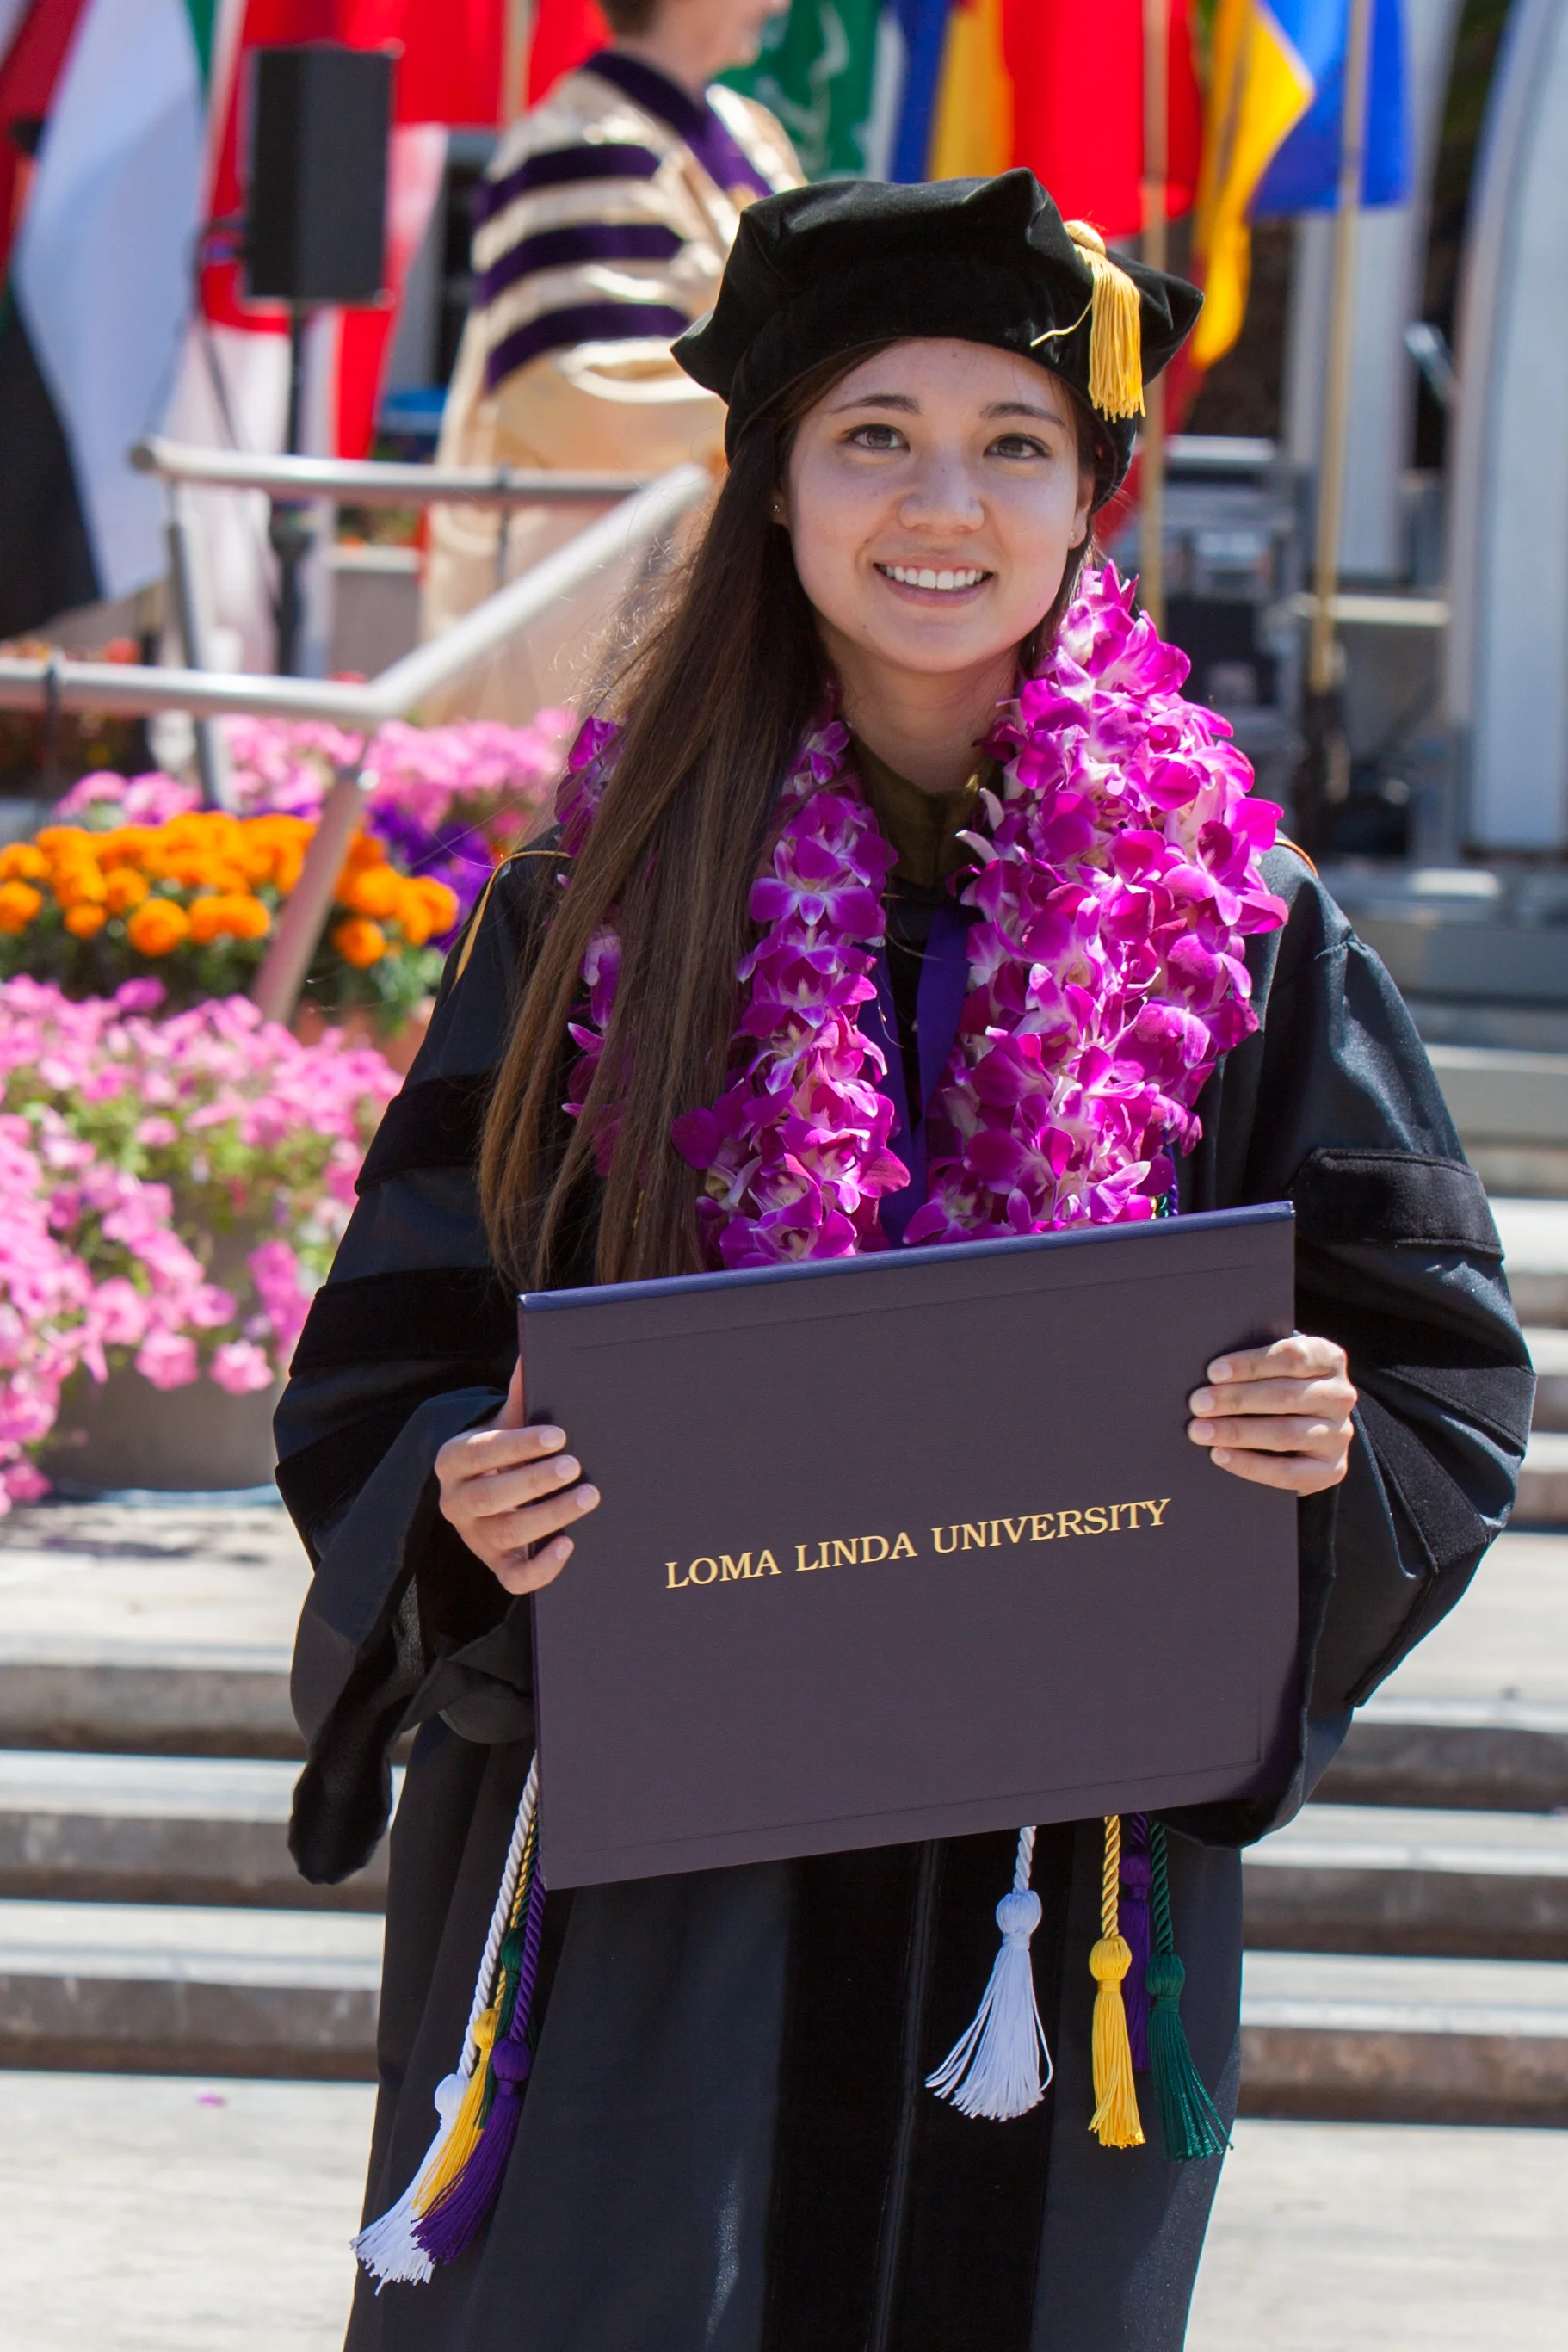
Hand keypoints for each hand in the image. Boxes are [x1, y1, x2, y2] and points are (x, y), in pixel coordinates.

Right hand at [434, 1360, 599, 1594]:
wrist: (488, 1485)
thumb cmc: (503, 1449)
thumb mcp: (506, 1420)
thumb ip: (520, 1392)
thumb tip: (537, 1348)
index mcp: (453, 1458)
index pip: (480, 1451)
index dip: (518, 1444)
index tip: (559, 1435)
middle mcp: (455, 1501)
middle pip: (488, 1497)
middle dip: (534, 1481)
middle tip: (575, 1466)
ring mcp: (475, 1537)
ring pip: (505, 1534)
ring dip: (549, 1516)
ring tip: (588, 1496)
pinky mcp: (495, 1565)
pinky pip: (513, 1578)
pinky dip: (541, 1568)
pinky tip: (568, 1545)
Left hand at [1187, 1333, 1355, 1494]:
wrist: (1308, 1434)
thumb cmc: (1277, 1389)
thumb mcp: (1275, 1369)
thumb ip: (1254, 1367)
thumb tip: (1209, 1375)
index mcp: (1328, 1359)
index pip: (1292, 1357)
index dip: (1251, 1364)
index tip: (1213, 1372)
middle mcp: (1339, 1396)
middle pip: (1286, 1395)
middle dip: (1236, 1400)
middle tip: (1199, 1404)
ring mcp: (1338, 1434)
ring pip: (1286, 1433)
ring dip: (1238, 1432)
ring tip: (1201, 1431)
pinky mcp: (1331, 1469)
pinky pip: (1288, 1472)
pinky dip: (1250, 1465)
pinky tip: (1220, 1455)